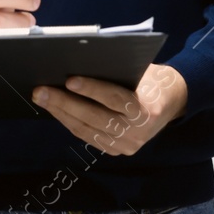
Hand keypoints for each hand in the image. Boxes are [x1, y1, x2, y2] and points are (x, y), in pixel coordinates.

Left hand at [33, 64, 187, 155]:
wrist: (172, 102)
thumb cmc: (152, 79)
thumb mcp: (142, 70)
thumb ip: (118, 72)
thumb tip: (79, 63)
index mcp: (147, 109)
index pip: (115, 98)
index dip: (92, 89)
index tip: (70, 79)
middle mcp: (137, 132)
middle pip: (95, 117)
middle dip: (64, 103)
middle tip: (41, 90)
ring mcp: (126, 145)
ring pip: (86, 129)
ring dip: (60, 113)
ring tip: (42, 97)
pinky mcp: (116, 150)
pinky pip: (87, 136)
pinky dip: (69, 121)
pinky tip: (55, 109)